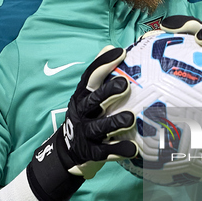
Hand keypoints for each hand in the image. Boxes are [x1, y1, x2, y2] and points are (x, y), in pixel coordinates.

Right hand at [26, 47, 136, 200]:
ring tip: (130, 118)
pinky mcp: (92, 153)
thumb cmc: (87, 117)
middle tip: (124, 84)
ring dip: (115, 122)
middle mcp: (82, 113)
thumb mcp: (87, 96)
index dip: (103, 63)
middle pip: (93, 101)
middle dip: (108, 92)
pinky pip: (107, 152)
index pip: (90, 77)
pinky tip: (134, 149)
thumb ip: (99, 76)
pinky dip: (120, 150)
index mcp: (83, 97)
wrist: (67, 152)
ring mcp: (86, 134)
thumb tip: (112, 47)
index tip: (120, 53)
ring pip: (100, 127)